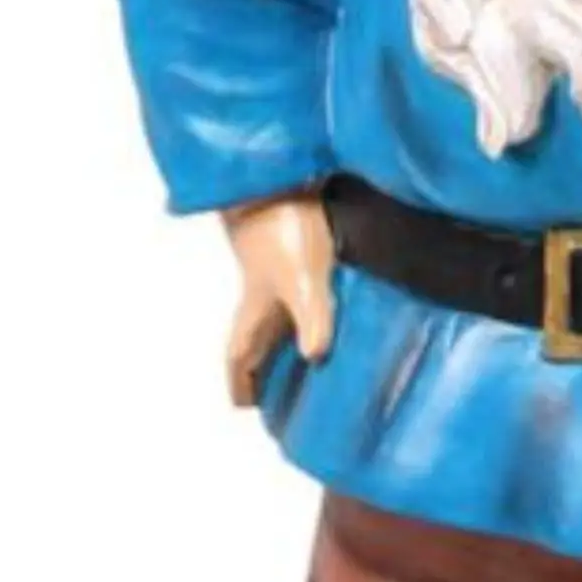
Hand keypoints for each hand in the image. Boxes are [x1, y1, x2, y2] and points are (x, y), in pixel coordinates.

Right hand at [221, 191, 335, 406]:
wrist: (278, 172)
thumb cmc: (283, 228)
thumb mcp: (303, 280)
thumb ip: (312, 319)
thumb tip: (316, 356)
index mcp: (254, 315)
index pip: (239, 361)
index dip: (242, 386)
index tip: (248, 408)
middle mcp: (263, 300)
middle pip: (258, 345)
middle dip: (268, 369)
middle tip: (286, 393)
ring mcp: (280, 275)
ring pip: (279, 318)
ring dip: (291, 339)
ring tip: (319, 358)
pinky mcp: (300, 251)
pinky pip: (304, 292)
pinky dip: (316, 309)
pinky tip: (342, 307)